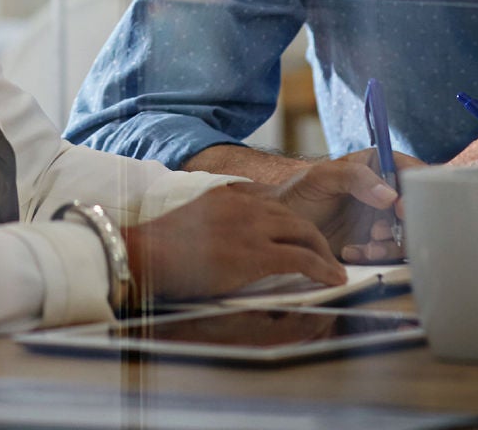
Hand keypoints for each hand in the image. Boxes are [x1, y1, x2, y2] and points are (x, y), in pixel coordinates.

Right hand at [118, 185, 345, 303]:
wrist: (143, 255)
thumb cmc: (157, 251)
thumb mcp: (191, 227)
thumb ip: (214, 228)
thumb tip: (226, 249)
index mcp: (228, 198)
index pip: (272, 205)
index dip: (290, 223)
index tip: (300, 237)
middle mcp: (245, 206)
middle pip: (294, 217)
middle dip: (314, 237)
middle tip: (325, 255)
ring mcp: (252, 228)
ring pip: (305, 233)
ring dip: (323, 253)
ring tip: (333, 269)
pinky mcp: (256, 253)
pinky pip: (303, 259)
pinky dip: (323, 269)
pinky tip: (333, 279)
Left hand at [233, 149, 420, 263]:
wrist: (284, 225)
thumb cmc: (300, 193)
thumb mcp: (322, 177)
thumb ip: (355, 178)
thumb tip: (390, 195)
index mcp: (378, 166)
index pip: (411, 172)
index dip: (416, 189)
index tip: (401, 207)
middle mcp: (386, 193)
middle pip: (418, 207)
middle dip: (404, 223)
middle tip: (380, 231)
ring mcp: (383, 219)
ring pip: (407, 233)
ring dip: (391, 244)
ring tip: (368, 246)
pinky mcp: (376, 243)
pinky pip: (389, 253)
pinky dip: (375, 256)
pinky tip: (351, 252)